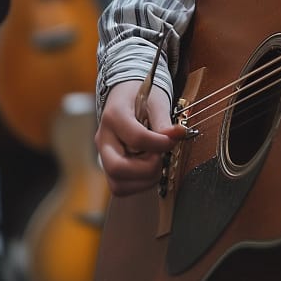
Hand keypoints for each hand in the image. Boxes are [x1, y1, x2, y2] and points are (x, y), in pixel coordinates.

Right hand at [95, 79, 185, 196]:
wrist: (127, 94)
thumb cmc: (142, 95)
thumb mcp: (156, 100)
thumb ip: (165, 121)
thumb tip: (177, 135)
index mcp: (114, 116)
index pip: (136, 138)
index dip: (159, 143)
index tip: (174, 139)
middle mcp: (103, 138)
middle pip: (117, 168)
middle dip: (147, 168)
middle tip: (162, 157)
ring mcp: (103, 155)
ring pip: (117, 183)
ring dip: (144, 179)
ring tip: (158, 162)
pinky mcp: (109, 166)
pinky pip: (121, 186)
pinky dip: (139, 183)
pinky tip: (150, 167)